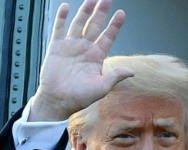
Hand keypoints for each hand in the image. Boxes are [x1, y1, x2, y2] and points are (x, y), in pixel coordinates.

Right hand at [30, 0, 134, 121]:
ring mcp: (70, 46)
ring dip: (85, 10)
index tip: (121, 13)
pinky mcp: (56, 47)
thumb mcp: (101, 88)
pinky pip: (59, 28)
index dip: (115, 25)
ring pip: (79, 23)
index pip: (108, 37)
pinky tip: (66, 7)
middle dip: (101, 12)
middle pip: (95, 25)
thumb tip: (131, 71)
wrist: (57, 101)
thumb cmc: (79, 98)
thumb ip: (115, 77)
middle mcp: (84, 48)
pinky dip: (62, 17)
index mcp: (96, 57)